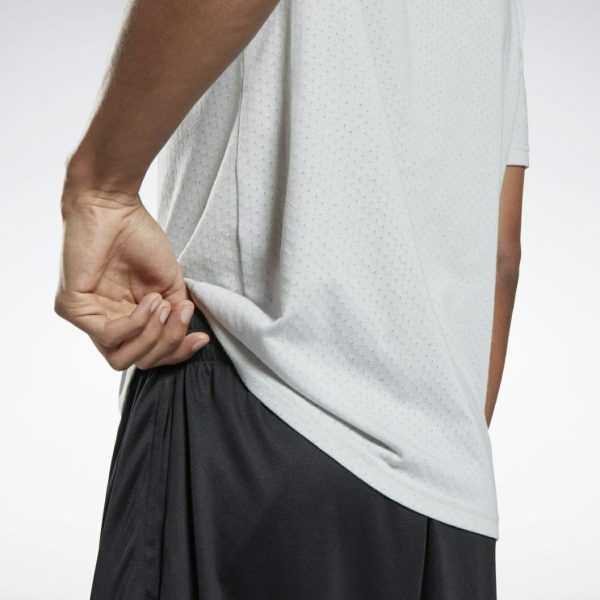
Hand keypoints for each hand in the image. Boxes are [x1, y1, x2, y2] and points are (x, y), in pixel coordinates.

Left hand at [54, 186, 209, 369]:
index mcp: (128, 318)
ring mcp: (88, 318)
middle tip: (180, 314)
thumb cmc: (139, 238)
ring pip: (121, 358)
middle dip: (168, 344)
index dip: (178, 352)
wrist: (114, 207)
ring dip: (152, 335)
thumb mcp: (169, 283)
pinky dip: (136, 322)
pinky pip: (108, 336)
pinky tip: (150, 300)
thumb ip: (176, 314)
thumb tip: (190, 337)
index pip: (151, 353)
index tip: (201, 337)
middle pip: (138, 361)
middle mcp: (106, 322)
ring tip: (163, 304)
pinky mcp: (72, 309)